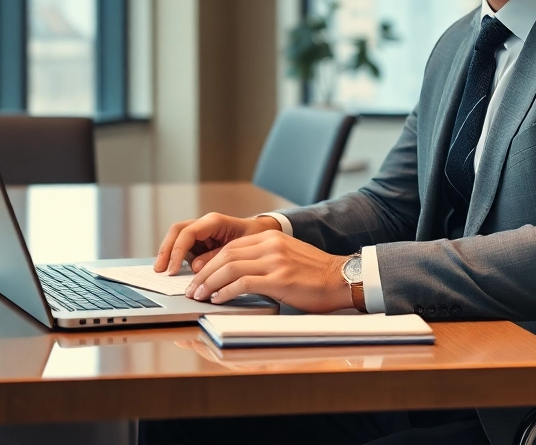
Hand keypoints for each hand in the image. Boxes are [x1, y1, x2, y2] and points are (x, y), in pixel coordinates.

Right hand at [154, 213, 280, 274]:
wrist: (264, 233)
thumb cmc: (256, 238)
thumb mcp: (241, 248)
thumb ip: (217, 256)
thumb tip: (195, 267)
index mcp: (214, 221)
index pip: (188, 233)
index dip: (177, 251)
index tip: (174, 269)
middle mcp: (204, 225)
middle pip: (177, 232)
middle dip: (166, 250)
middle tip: (159, 269)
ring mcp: (201, 233)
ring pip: (177, 238)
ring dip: (168, 254)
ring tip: (162, 271)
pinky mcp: (201, 242)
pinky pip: (184, 247)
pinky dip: (177, 258)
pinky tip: (173, 270)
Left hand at [185, 230, 351, 313]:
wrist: (342, 278)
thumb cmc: (316, 275)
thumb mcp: (287, 257)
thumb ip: (264, 259)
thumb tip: (237, 275)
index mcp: (270, 238)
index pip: (230, 247)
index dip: (210, 262)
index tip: (198, 276)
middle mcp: (270, 245)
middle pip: (225, 256)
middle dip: (204, 273)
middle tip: (193, 288)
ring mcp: (275, 260)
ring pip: (230, 268)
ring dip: (210, 283)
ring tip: (200, 295)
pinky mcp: (280, 278)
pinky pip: (243, 282)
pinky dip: (226, 291)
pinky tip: (218, 298)